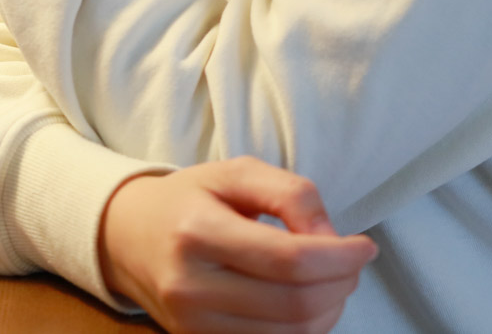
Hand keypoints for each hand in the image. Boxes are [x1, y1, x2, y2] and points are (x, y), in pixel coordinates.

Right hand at [99, 158, 377, 333]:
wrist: (128, 236)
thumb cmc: (189, 200)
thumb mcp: (235, 173)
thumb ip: (290, 193)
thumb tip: (331, 238)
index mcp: (196, 232)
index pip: (290, 260)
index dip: (341, 257)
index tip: (364, 245)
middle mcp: (191, 285)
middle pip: (296, 303)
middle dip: (342, 283)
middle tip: (350, 262)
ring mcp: (193, 323)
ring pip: (292, 333)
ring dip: (330, 309)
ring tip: (330, 279)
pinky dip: (305, 328)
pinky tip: (306, 300)